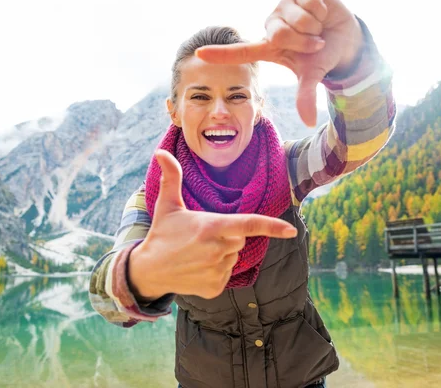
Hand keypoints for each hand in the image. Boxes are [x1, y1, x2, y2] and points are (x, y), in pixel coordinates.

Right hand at [129, 149, 297, 300]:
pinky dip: (217, 270)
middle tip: (203, 236)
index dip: (272, 226)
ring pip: (234, 257)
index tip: (291, 230)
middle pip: (240, 239)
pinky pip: (227, 274)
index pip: (248, 224)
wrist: (148, 271)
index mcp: (210, 227)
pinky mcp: (215, 288)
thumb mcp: (167, 205)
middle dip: (228, 235)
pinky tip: (198, 267)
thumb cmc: (162, 234)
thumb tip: (161, 152)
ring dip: (222, 253)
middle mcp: (217, 250)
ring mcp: (217, 271)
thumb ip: (171, 177)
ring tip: (197, 253)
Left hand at [195, 0, 363, 126]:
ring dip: (314, 25)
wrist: (344, 37)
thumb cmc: (321, 57)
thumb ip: (306, 95)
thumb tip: (309, 122)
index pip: (240, 51)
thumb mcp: (312, 76)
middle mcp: (272, 26)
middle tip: (313, 42)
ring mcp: (283, 7)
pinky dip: (321, 9)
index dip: (220, 54)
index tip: (199, 54)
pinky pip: (308, 0)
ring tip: (318, 27)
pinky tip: (321, 12)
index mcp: (269, 47)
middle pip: (280, 34)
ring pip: (296, 18)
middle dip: (304, 41)